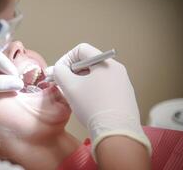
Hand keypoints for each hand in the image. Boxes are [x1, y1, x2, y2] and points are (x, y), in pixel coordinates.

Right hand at [54, 43, 150, 157]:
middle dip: (72, 72)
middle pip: (89, 63)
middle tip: (63, 85)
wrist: (117, 133)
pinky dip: (93, 91)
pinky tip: (88, 104)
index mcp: (105, 62)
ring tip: (74, 96)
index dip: (66, 59)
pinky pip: (105, 87)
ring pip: (97, 76)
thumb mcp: (70, 87)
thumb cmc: (92, 106)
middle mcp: (117, 69)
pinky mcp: (125, 97)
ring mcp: (123, 84)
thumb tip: (57, 69)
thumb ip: (60, 73)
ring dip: (82, 82)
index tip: (59, 73)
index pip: (81, 50)